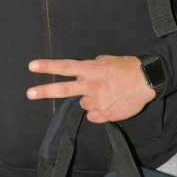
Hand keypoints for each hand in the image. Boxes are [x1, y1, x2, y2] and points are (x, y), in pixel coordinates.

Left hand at [26, 55, 155, 122]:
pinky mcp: (105, 114)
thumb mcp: (106, 60)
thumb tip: (83, 71)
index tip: (32, 66)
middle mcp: (91, 85)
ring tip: (107, 94)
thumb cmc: (127, 68)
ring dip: (91, 100)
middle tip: (30, 93)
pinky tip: (110, 104)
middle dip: (45, 91)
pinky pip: (94, 115)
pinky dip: (99, 112)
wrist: (147, 80)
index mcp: (91, 69)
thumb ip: (92, 66)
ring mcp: (97, 101)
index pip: (65, 66)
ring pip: (84, 104)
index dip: (48, 66)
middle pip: (64, 89)